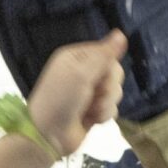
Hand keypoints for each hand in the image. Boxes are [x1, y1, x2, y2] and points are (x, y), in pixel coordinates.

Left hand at [0, 0, 167, 121]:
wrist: (46, 136)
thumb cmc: (58, 98)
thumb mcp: (79, 71)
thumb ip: (103, 52)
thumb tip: (121, 31)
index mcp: (76, 55)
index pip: (108, 51)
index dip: (108, 64)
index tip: (102, 73)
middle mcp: (83, 70)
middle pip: (116, 70)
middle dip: (109, 85)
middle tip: (93, 94)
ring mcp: (88, 91)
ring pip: (117, 90)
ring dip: (106, 103)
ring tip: (89, 110)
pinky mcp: (92, 111)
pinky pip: (113, 107)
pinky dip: (103, 115)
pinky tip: (90, 120)